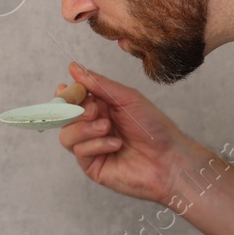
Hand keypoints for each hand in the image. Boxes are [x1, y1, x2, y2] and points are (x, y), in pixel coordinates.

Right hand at [55, 61, 200, 205]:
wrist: (169, 158)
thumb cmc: (154, 127)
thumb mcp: (127, 98)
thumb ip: (99, 84)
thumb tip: (74, 68)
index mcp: (100, 108)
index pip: (71, 98)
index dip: (66, 94)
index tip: (65, 88)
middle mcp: (92, 127)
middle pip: (64, 117)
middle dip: (76, 110)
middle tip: (95, 110)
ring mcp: (91, 147)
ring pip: (66, 135)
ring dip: (85, 128)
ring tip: (107, 127)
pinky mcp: (92, 166)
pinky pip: (79, 151)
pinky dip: (96, 144)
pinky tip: (116, 144)